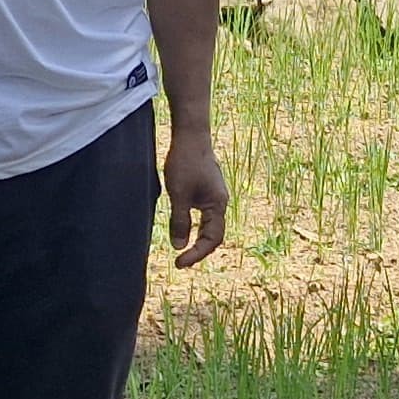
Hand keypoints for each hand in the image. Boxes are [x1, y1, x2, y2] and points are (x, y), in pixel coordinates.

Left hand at [164, 128, 229, 267]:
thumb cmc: (185, 163)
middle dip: (198, 250)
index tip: (179, 263)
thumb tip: (179, 246)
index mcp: (217, 205)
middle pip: (213, 235)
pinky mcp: (207, 188)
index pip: (212, 240)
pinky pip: (204, 214)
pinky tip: (183, 225)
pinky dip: (195, 225)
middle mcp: (220, 202)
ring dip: (197, 238)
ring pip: (209, 224)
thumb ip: (180, 221)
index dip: (196, 254)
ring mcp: (214, 195)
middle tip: (180, 261)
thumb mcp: (178, 195)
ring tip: (182, 248)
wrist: (191, 135)